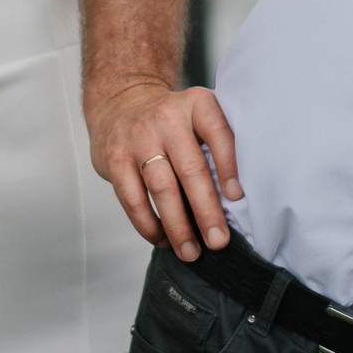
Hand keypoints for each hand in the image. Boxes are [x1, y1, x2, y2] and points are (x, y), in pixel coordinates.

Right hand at [87, 78, 242, 261]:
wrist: (121, 101)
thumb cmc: (170, 120)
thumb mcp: (198, 116)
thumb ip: (217, 145)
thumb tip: (235, 202)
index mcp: (197, 105)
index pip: (218, 134)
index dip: (230, 167)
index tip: (237, 198)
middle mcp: (167, 118)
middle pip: (190, 169)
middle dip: (206, 211)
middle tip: (218, 241)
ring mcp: (138, 138)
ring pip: (161, 188)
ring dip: (177, 226)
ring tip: (190, 251)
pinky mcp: (115, 158)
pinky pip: (133, 199)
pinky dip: (148, 224)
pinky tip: (162, 239)